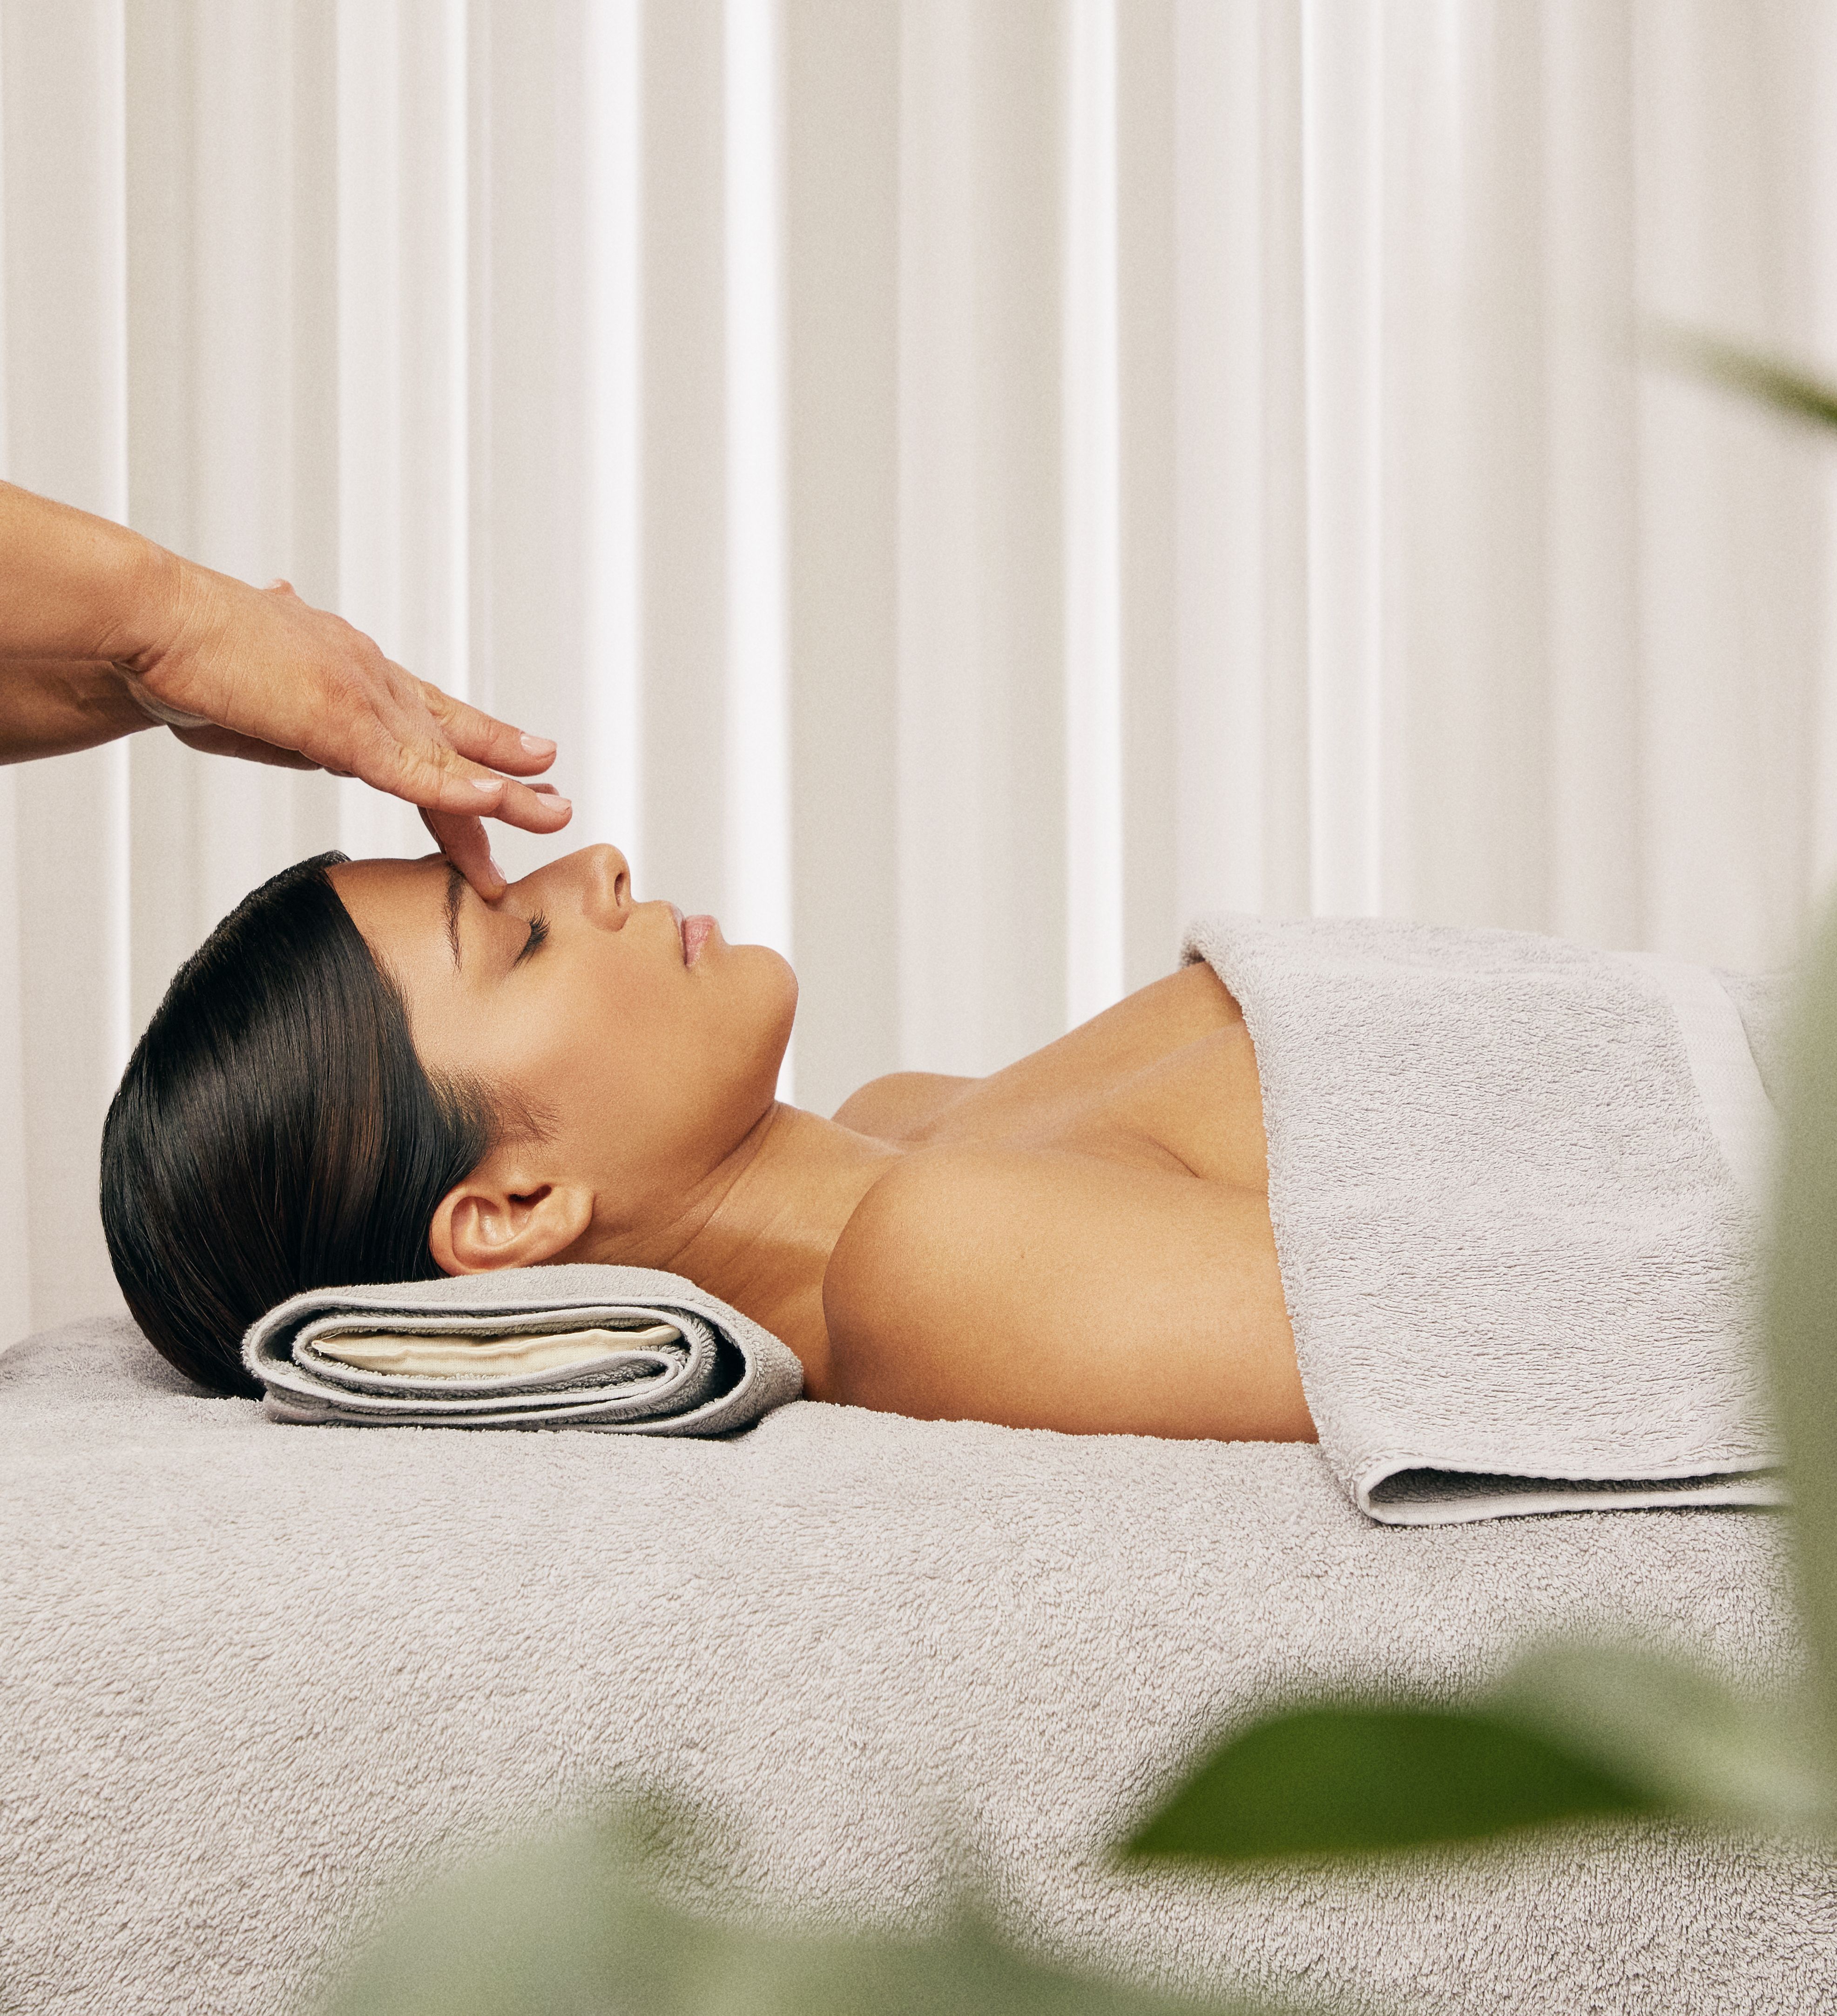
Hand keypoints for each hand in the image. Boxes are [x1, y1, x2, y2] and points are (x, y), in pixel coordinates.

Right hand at [123, 568, 568, 898]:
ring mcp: (361, 699)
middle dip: (505, 773)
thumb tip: (293, 659)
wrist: (152, 626)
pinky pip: (412, 770)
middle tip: (554, 799)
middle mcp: (369, 678)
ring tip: (552, 811)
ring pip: (446, 759)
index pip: (427, 715)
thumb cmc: (188, 658)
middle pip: (450, 739)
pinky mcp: (341, 725)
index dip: (475, 742)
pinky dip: (459, 791)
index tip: (518, 761)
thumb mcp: (255, 689)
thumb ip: (288, 695)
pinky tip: (497, 804)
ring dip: (502, 794)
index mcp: (351, 670)